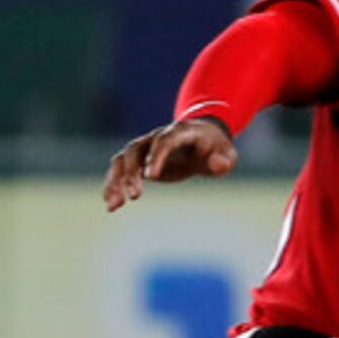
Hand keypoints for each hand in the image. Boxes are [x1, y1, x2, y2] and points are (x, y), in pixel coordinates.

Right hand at [104, 117, 236, 211]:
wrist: (203, 140)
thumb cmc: (215, 149)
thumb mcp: (227, 154)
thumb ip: (224, 160)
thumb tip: (218, 164)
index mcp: (180, 132)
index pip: (164, 139)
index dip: (156, 155)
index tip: (150, 176)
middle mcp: (157, 136)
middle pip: (135, 148)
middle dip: (131, 171)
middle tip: (134, 196)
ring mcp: (146, 147)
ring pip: (122, 159)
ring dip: (115, 180)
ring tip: (114, 205)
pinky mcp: (140, 160)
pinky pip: (120, 169)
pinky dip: (113, 185)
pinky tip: (112, 205)